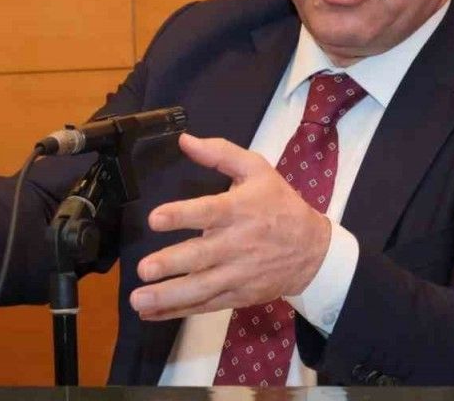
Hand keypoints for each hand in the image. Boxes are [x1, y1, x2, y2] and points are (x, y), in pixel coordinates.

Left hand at [129, 133, 331, 319]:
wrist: (313, 250)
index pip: (209, 212)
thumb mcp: (257, 170)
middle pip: (202, 256)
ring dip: (169, 296)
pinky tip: (152, 314)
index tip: (155, 219)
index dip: (181, 215)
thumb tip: (185, 140)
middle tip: (144, 269)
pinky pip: (205, 306)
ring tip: (140, 301)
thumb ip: (220, 153)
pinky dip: (178, 312)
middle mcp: (237, 244)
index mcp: (240, 210)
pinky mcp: (238, 295)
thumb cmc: (279, 205)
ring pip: (201, 288)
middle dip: (171, 264)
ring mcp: (237, 274)